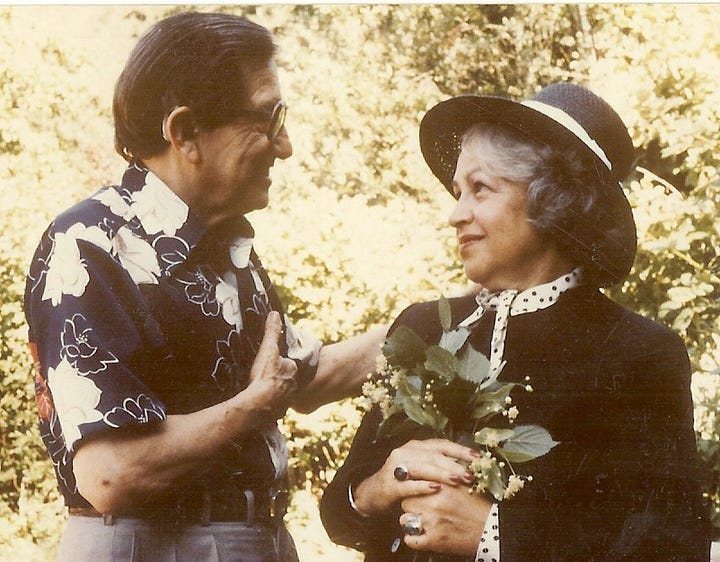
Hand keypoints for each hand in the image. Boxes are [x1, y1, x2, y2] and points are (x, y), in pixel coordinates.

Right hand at [245, 311, 297, 416]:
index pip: (288, 363)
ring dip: (274, 393)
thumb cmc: (264, 376)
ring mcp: (286, 401)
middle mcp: (294, 386)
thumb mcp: (268, 349)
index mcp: (292, 370)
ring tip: (262, 391)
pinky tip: (260, 405)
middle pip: (286, 379)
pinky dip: (268, 405)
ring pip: (281, 394)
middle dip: (278, 379)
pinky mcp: (277, 414)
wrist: (258, 405)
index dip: (279, 363)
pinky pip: (273, 407)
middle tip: (265, 378)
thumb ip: (272, 332)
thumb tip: (275, 314)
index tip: (271, 364)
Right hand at [353, 439, 478, 514]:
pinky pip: (408, 484)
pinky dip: (422, 486)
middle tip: (470, 475)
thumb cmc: (403, 481)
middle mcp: (405, 452)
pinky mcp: (390, 484)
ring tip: (457, 480)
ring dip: (441, 473)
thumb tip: (468, 467)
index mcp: (416, 447)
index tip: (478, 458)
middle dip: (453, 464)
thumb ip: (439, 464)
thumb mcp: (421, 468)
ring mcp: (396, 467)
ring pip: (422, 467)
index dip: (460, 450)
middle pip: (433, 455)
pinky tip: (435, 488)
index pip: (441, 444)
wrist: (374, 493)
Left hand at [400, 484, 491, 555]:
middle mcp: (434, 502)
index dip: (413, 488)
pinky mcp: (434, 540)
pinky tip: (420, 535)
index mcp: (441, 486)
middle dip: (412, 505)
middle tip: (421, 508)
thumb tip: (427, 470)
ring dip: (411, 521)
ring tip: (421, 522)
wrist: (492, 529)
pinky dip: (413, 539)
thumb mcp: (462, 485)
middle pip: (406, 501)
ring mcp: (432, 522)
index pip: (413, 483)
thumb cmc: (479, 507)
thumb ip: (443, 478)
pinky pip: (410, 540)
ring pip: (405, 520)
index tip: (412, 491)